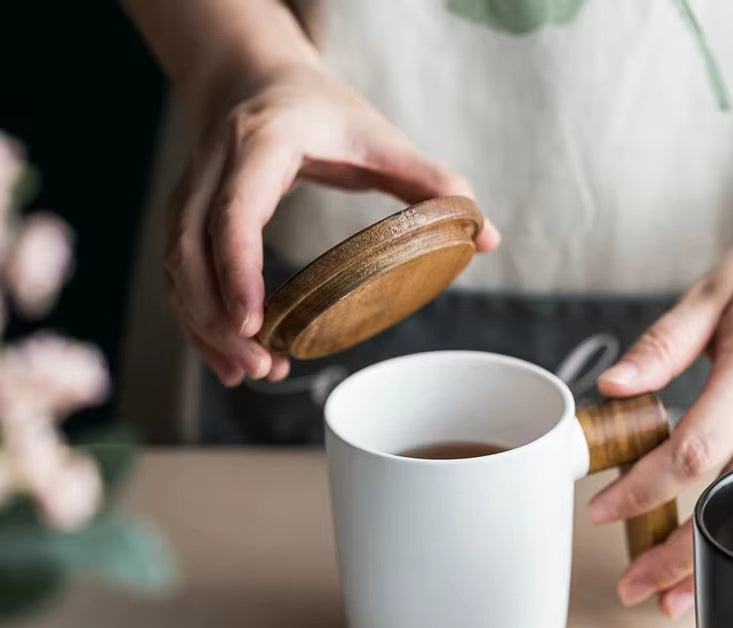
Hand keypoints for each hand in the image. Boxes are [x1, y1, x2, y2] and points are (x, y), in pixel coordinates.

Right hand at [166, 64, 499, 385]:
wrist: (255, 82)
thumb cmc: (321, 112)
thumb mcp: (379, 137)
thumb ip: (432, 182)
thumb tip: (486, 236)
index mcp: (263, 144)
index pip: (235, 211)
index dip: (237, 267)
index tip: (255, 321)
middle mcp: (215, 169)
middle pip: (190, 251)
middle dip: (217, 318)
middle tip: (261, 366)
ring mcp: (192, 194)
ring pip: (177, 270)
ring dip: (205, 328)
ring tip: (251, 372)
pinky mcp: (187, 219)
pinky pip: (178, 276)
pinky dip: (197, 322)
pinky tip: (228, 360)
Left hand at [588, 211, 732, 618]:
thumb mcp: (714, 294)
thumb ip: (663, 345)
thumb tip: (613, 388)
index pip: (693, 450)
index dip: (644, 489)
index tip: (601, 510)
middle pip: (730, 500)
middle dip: (678, 552)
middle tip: (633, 588)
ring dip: (716, 562)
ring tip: (672, 602)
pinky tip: (720, 564)